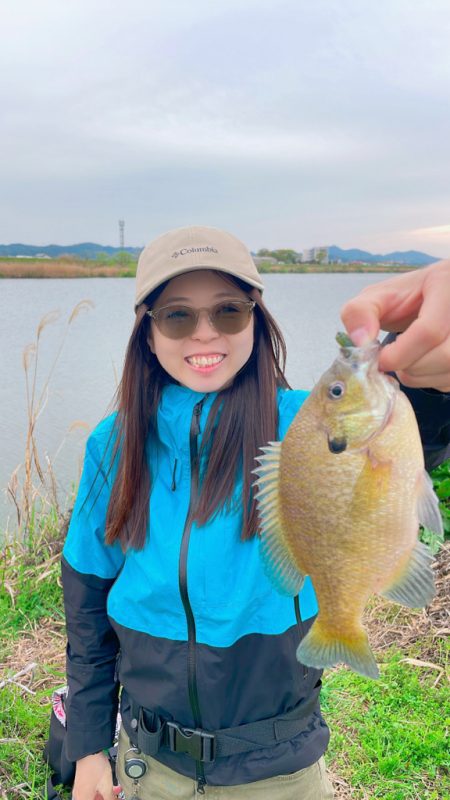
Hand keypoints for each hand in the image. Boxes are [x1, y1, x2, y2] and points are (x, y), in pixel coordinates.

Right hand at [73, 751, 120, 799]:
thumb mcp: (106, 786)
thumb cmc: (95, 766)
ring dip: (105, 796)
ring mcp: (80, 789)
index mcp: (83, 799)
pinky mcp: (83, 782)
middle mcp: (79, 796)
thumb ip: (110, 798)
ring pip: (94, 796)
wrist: (90, 751)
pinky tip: (111, 787)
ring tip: (116, 791)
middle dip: (107, 799)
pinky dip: (101, 791)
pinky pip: (92, 791)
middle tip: (116, 797)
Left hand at [340, 259, 449, 390]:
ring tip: (406, 361)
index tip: (381, 359)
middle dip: (411, 367)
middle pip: (445, 356)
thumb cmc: (404, 298)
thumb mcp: (377, 297)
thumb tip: (360, 341)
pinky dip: (432, 380)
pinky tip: (423, 364)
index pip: (429, 330)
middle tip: (394, 360)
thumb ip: (359, 312)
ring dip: (420, 377)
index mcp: (445, 283)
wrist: (431, 299)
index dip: (401, 353)